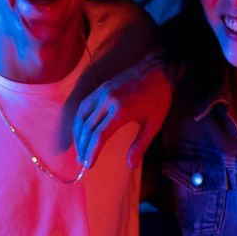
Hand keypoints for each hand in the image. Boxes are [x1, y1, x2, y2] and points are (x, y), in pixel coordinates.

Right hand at [72, 54, 171, 169]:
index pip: (99, 135)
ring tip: (80, 150)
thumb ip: (141, 145)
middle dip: (83, 147)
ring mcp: (102, 92)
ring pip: (81, 116)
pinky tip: (80, 131)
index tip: (89, 165)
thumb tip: (131, 165)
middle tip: (82, 162)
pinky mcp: (100, 88)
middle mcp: (107, 101)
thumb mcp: (154, 124)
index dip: (92, 151)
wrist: (158, 69)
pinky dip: (79, 121)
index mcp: (122, 110)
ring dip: (77, 135)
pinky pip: (84, 106)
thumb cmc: (158, 98)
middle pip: (87, 128)